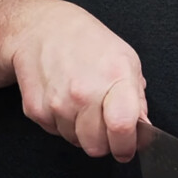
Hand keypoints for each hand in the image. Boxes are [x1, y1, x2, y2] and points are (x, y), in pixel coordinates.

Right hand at [9, 0, 147, 161]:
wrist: (41, 29)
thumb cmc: (87, 43)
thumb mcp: (125, 59)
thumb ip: (137, 99)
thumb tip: (142, 129)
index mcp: (113, 77)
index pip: (122, 127)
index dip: (126, 146)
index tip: (127, 148)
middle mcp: (84, 92)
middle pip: (97, 146)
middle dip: (103, 142)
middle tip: (103, 124)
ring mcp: (57, 103)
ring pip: (76, 142)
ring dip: (81, 131)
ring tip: (81, 103)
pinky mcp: (36, 110)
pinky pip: (56, 133)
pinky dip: (62, 123)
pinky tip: (63, 100)